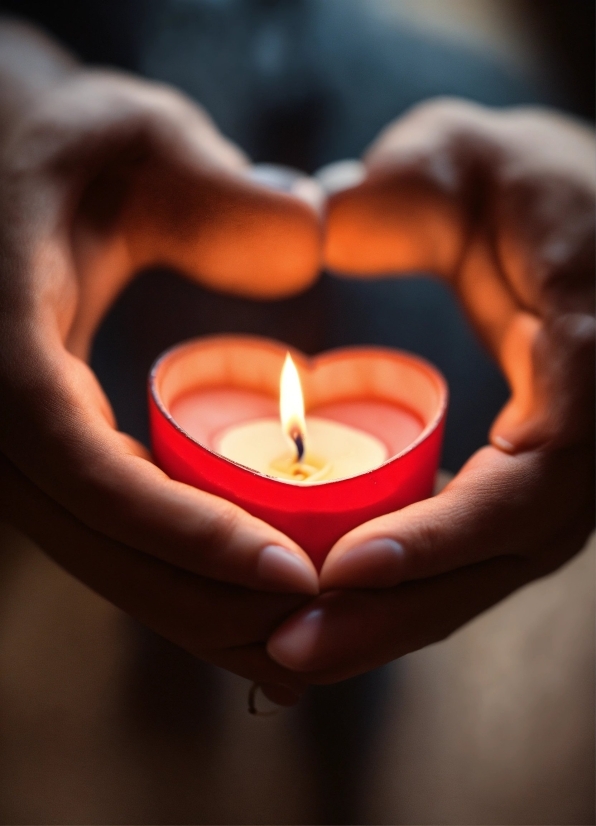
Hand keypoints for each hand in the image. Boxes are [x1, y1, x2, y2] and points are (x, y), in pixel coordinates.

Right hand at [0, 22, 320, 699]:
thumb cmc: (52, 144)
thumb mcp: (133, 136)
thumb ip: (216, 187)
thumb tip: (312, 239)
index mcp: (3, 349)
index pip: (86, 472)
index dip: (184, 535)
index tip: (292, 574)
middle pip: (96, 546)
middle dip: (203, 600)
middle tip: (316, 629)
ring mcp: (12, 445)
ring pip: (99, 555)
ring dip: (194, 605)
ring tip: (297, 632)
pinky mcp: (39, 453)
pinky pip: (105, 530)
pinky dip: (176, 567)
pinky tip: (247, 581)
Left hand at [267, 98, 594, 682]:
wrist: (589, 218)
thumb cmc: (534, 183)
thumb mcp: (468, 157)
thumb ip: (404, 187)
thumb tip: (319, 228)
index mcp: (591, 359)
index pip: (533, 481)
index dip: (445, 537)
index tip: (341, 568)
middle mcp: (591, 433)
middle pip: (509, 558)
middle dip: (404, 614)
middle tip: (294, 651)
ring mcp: (570, 464)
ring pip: (495, 570)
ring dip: (401, 619)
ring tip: (299, 649)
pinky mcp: (533, 476)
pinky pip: (481, 548)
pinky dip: (416, 583)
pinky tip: (343, 599)